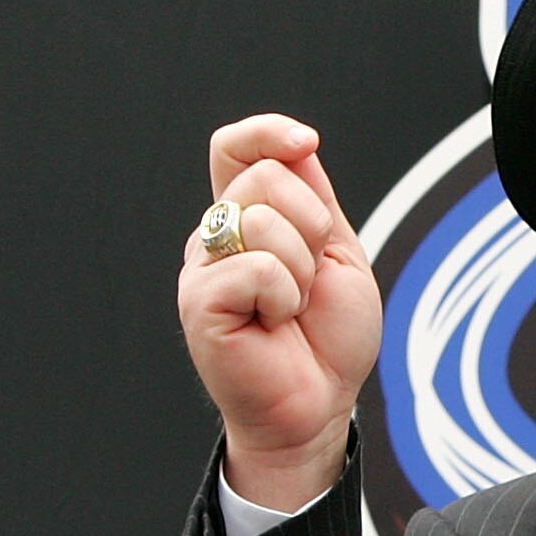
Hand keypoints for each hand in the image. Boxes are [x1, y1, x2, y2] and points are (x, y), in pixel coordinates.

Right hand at [177, 115, 379, 511]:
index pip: (235, 149)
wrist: (320, 403)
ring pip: (262, 220)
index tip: (305, 142)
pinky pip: (255, 268)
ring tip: (291, 306)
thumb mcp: (337, 253)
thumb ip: (314, 198)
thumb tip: (296, 144)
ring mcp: (203, 267)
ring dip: (301, 269)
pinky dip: (283, 296)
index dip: (265, 132)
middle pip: (265, 178)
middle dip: (312, 227)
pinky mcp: (199, 301)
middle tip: (309, 280)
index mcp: (249, 217)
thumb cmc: (328, 337)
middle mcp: (217, 236)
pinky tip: (274, 323)